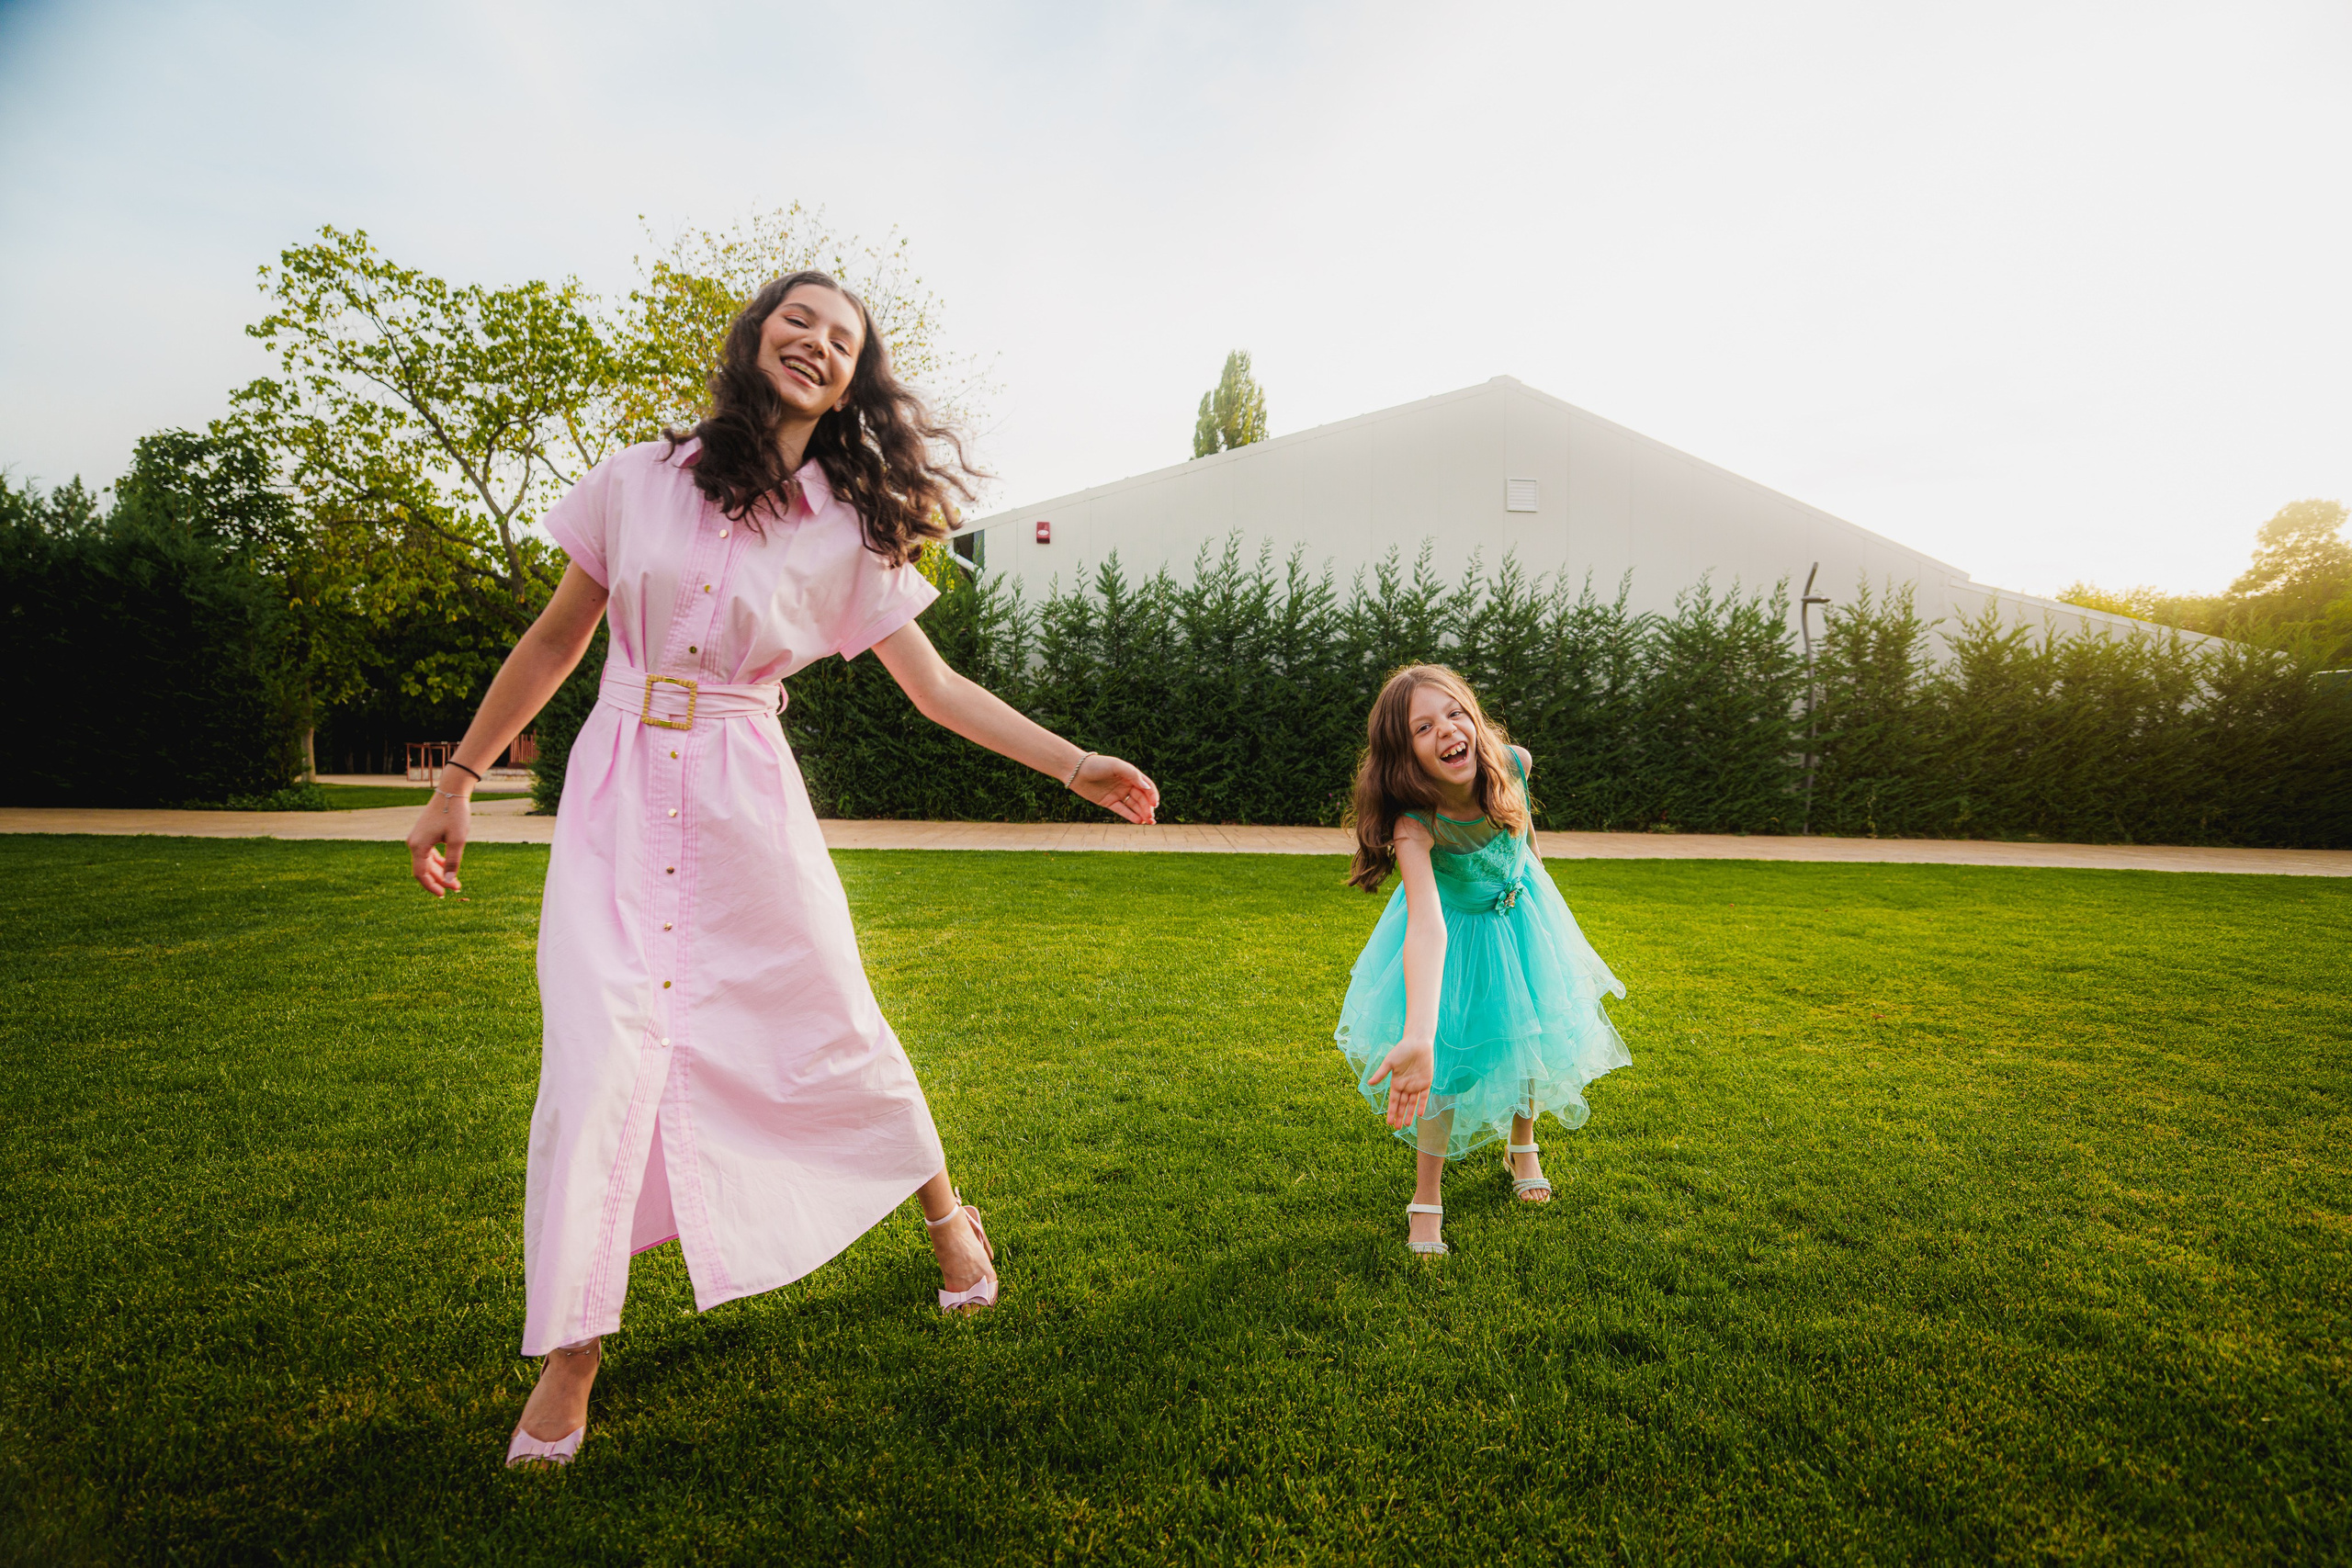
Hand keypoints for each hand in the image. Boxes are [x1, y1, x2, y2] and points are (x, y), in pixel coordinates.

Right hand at [406, 780, 471, 896]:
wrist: (451, 791)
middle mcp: (414, 843)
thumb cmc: (455, 814)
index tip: (443, 895)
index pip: (421, 874)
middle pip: (424, 869)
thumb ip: (453, 861)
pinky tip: (449, 867)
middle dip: (440, 880)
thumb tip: (450, 882)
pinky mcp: (423, 834)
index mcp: (418, 846)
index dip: (431, 886)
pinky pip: (428, 854)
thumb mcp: (458, 840)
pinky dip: (438, 862)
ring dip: (440, 872)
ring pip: (426, 862)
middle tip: (457, 889)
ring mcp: (417, 838)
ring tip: (456, 882)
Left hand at [1073, 754, 1159, 823]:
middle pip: (1141, 798)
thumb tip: (1147, 787)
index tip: (1155, 804)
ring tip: (1149, 821)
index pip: (1146, 786)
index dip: (1152, 795)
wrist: (1076, 770)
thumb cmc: (1097, 764)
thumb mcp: (1116, 766)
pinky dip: (1131, 816)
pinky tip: (1138, 821)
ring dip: (1142, 813)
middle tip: (1151, 817)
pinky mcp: (1109, 802)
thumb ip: (1133, 775)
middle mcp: (1126, 785)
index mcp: (1130, 775)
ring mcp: (1117, 794)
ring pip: (1133, 805)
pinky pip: (1122, 810)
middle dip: (1148, 807)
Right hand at [1368, 1038, 1434, 1129]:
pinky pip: (1424, 1096)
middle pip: (1403, 1105)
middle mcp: (1406, 1086)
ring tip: (1407, 1125)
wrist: (1417, 1043)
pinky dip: (1422, 1105)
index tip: (1388, 1122)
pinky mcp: (1426, 1082)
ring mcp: (1416, 1085)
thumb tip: (1369, 1083)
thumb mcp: (1389, 1062)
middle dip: (1400, 1116)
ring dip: (1410, 1113)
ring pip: (1413, 1103)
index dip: (1392, 1112)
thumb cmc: (1402, 1050)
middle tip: (1397, 1128)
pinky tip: (1420, 1114)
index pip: (1394, 1101)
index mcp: (1396, 1083)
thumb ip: (1381, 1073)